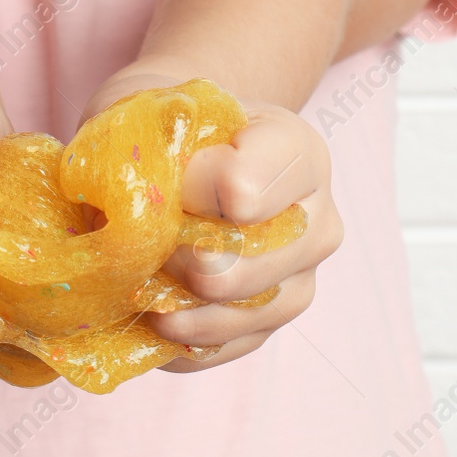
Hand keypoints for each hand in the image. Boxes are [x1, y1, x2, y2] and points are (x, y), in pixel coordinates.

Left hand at [80, 63, 342, 372]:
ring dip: (187, 310)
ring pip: (253, 311)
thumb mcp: (152, 109)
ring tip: (142, 293)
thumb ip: (149, 147)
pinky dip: (187, 343)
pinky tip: (153, 324)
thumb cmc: (165, 127)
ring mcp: (299, 274)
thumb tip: (147, 213)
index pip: (249, 187)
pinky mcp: (270, 320)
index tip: (165, 184)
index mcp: (294, 149)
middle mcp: (315, 216)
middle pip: (255, 262)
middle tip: (147, 251)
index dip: (194, 194)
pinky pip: (233, 348)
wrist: (175, 150)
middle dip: (189, 263)